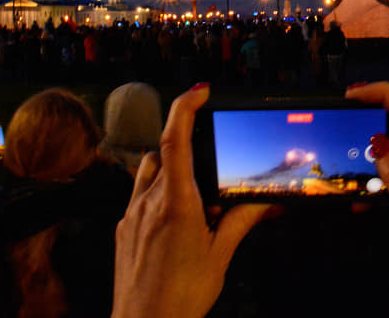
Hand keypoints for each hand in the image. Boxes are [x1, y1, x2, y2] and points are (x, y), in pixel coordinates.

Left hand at [112, 84, 271, 317]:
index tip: (199, 92)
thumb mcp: (220, 256)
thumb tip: (265, 201)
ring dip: (168, 170)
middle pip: (163, 154)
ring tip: (192, 196)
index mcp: (176, 204)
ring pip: (147, 172)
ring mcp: (130, 215)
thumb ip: (240, 221)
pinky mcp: (122, 230)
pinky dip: (157, 194)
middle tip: (210, 171)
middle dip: (186, 149)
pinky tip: (173, 223)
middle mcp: (148, 203)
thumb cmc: (181, 297)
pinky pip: (138, 196)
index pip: (175, 141)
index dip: (185, 109)